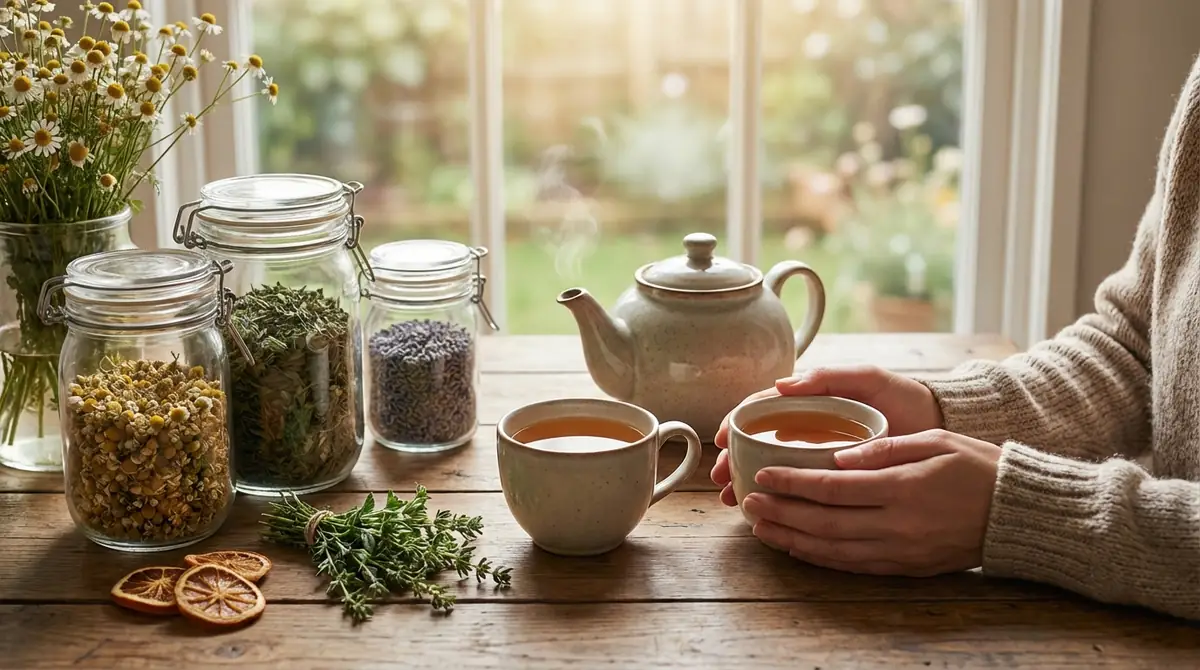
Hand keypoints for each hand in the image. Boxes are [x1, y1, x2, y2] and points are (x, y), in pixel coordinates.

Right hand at [710, 366, 944, 504]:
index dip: (737, 422)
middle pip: (760, 443)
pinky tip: (767, 512)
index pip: (762, 409)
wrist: (942, 428)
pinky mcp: (836, 482)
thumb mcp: (868, 379)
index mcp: (811, 403)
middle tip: (722, 478)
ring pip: (774, 468)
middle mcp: (810, 430)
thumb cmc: (904, 398)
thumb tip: (782, 385)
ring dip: (749, 482)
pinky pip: (801, 491)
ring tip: (734, 500)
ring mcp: (821, 457)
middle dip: (734, 459)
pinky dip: (780, 499)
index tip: (721, 438)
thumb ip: (829, 377)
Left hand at [743, 429, 1000, 575]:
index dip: (793, 484)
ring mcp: (902, 550)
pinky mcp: (906, 566)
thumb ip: (883, 448)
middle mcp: (898, 525)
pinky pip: (854, 566)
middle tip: (748, 503)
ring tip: (762, 528)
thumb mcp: (934, 441)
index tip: (764, 477)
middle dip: (782, 513)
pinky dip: (821, 558)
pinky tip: (798, 548)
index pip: (833, 488)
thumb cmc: (977, 466)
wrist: (1019, 513)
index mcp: (903, 487)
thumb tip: (836, 457)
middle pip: (825, 522)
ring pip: (834, 550)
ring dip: (793, 540)